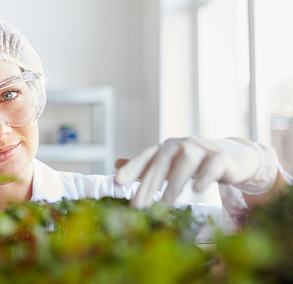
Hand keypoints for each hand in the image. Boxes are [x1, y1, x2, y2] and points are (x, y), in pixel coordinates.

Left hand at [114, 137, 277, 207]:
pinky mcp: (221, 157)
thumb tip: (115, 164)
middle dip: (148, 184)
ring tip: (165, 204)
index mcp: (166, 147)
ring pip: (185, 162)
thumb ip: (144, 166)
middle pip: (162, 162)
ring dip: (174, 183)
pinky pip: (212, 165)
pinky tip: (197, 190)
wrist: (233, 156)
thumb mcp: (169, 163)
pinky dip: (204, 176)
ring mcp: (202, 149)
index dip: (131, 168)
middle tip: (138, 205)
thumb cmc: (195, 162)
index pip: (145, 156)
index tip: (117, 182)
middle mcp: (181, 144)